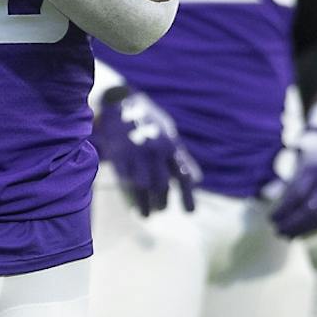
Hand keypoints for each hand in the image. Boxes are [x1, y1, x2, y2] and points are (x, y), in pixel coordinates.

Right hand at [94, 85, 198, 214]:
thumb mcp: (168, 133)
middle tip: (161, 208)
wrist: (119, 102)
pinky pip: (126, 181)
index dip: (187, 196)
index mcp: (170, 144)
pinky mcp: (119, 156)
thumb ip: (181, 156)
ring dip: (146, 204)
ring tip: (146, 214)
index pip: (183, 175)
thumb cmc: (147, 119)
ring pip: (144, 187)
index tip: (190, 212)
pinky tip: (131, 204)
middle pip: (163, 184)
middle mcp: (156, 150)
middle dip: (162, 201)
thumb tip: (197, 180)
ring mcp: (137, 153)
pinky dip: (130, 195)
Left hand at [267, 127, 316, 238]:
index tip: (270, 218)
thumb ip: (285, 179)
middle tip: (276, 230)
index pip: (298, 194)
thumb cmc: (306, 157)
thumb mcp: (295, 161)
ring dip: (302, 230)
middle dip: (292, 223)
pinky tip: (299, 234)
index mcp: (313, 169)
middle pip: (311, 209)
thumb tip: (267, 202)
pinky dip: (313, 229)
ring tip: (286, 236)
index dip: (284, 210)